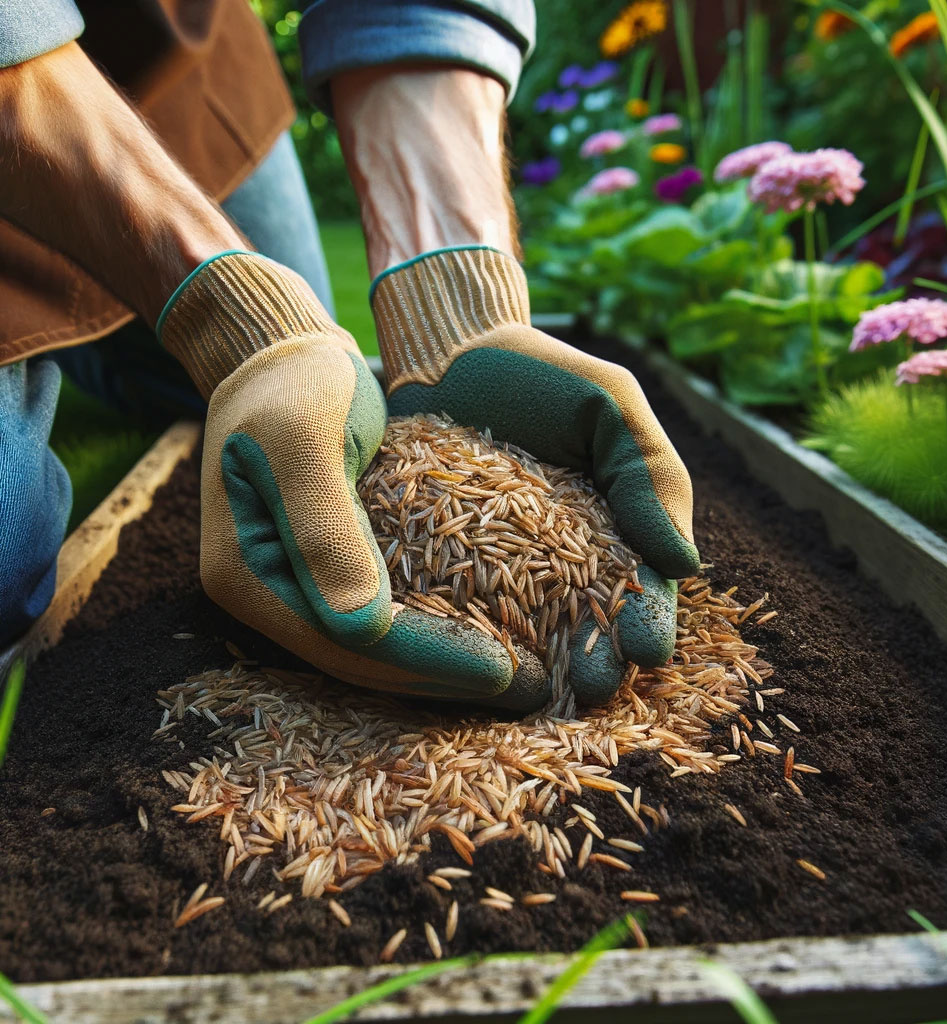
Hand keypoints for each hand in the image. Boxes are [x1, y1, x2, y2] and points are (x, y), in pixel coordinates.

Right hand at [160, 252, 548, 709]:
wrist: (283, 357)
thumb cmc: (296, 384)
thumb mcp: (305, 440)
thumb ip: (327, 528)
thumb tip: (361, 627)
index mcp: (245, 576)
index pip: (347, 641)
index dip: (427, 660)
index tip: (505, 670)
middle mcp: (266, 598)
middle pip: (363, 660)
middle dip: (446, 678)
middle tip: (531, 688)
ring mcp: (295, 588)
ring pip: (376, 649)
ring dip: (446, 666)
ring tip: (524, 675)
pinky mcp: (326, 573)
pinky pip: (384, 618)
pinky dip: (436, 631)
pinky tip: (492, 636)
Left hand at [373, 247, 699, 703]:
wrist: (452, 353)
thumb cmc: (544, 375)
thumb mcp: (610, 407)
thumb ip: (651, 476)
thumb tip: (684, 564)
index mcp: (610, 531)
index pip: (637, 587)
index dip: (647, 619)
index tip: (649, 648)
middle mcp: (557, 561)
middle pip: (584, 620)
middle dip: (596, 656)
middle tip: (597, 688)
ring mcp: (497, 567)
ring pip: (526, 626)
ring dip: (542, 662)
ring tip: (548, 693)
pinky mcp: (440, 564)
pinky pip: (458, 604)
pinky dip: (470, 633)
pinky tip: (473, 662)